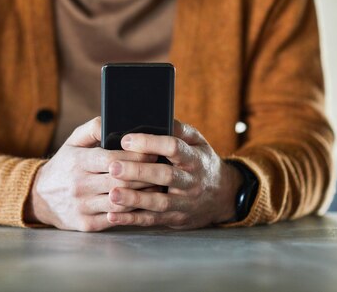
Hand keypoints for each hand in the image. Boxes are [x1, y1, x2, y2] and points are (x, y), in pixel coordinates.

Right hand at [25, 117, 158, 231]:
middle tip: (162, 170)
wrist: (40, 197)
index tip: (153, 151)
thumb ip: (92, 128)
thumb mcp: (72, 142)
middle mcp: (79, 184)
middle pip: (121, 181)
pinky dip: (132, 213)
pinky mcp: (85, 224)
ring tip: (157, 187)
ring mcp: (82, 206)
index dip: (136, 155)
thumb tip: (112, 121)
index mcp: (77, 161)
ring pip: (121, 202)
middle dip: (145, 175)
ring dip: (143, 195)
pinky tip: (143, 205)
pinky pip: (115, 219)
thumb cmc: (64, 165)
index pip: (112, 158)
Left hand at [105, 120, 242, 228]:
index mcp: (194, 158)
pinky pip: (152, 220)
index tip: (126, 139)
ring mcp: (184, 203)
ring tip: (112, 194)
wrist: (224, 196)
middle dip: (138, 172)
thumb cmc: (201, 162)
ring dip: (134, 199)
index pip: (174, 148)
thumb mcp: (197, 142)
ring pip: (158, 202)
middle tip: (113, 166)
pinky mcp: (175, 219)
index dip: (150, 143)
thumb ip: (178, 129)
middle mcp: (191, 182)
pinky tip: (113, 216)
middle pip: (165, 176)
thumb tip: (155, 117)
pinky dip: (132, 219)